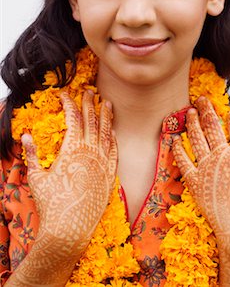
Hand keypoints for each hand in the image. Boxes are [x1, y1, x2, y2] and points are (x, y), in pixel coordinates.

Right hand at [11, 90, 117, 285]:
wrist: (70, 229)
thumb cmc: (51, 203)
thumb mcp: (37, 177)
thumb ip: (32, 155)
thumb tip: (25, 136)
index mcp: (72, 149)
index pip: (73, 118)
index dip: (69, 103)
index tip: (65, 94)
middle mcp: (90, 152)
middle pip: (91, 121)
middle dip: (89, 103)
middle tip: (89, 91)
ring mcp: (102, 163)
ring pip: (106, 133)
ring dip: (106, 117)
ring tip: (107, 103)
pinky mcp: (109, 175)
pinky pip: (114, 151)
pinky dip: (113, 139)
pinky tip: (113, 131)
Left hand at [172, 97, 229, 286]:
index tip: (228, 111)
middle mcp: (223, 156)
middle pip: (212, 127)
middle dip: (206, 110)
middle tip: (201, 99)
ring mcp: (206, 167)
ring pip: (196, 138)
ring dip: (192, 123)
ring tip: (188, 112)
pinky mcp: (194, 180)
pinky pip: (183, 160)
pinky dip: (177, 149)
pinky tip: (174, 139)